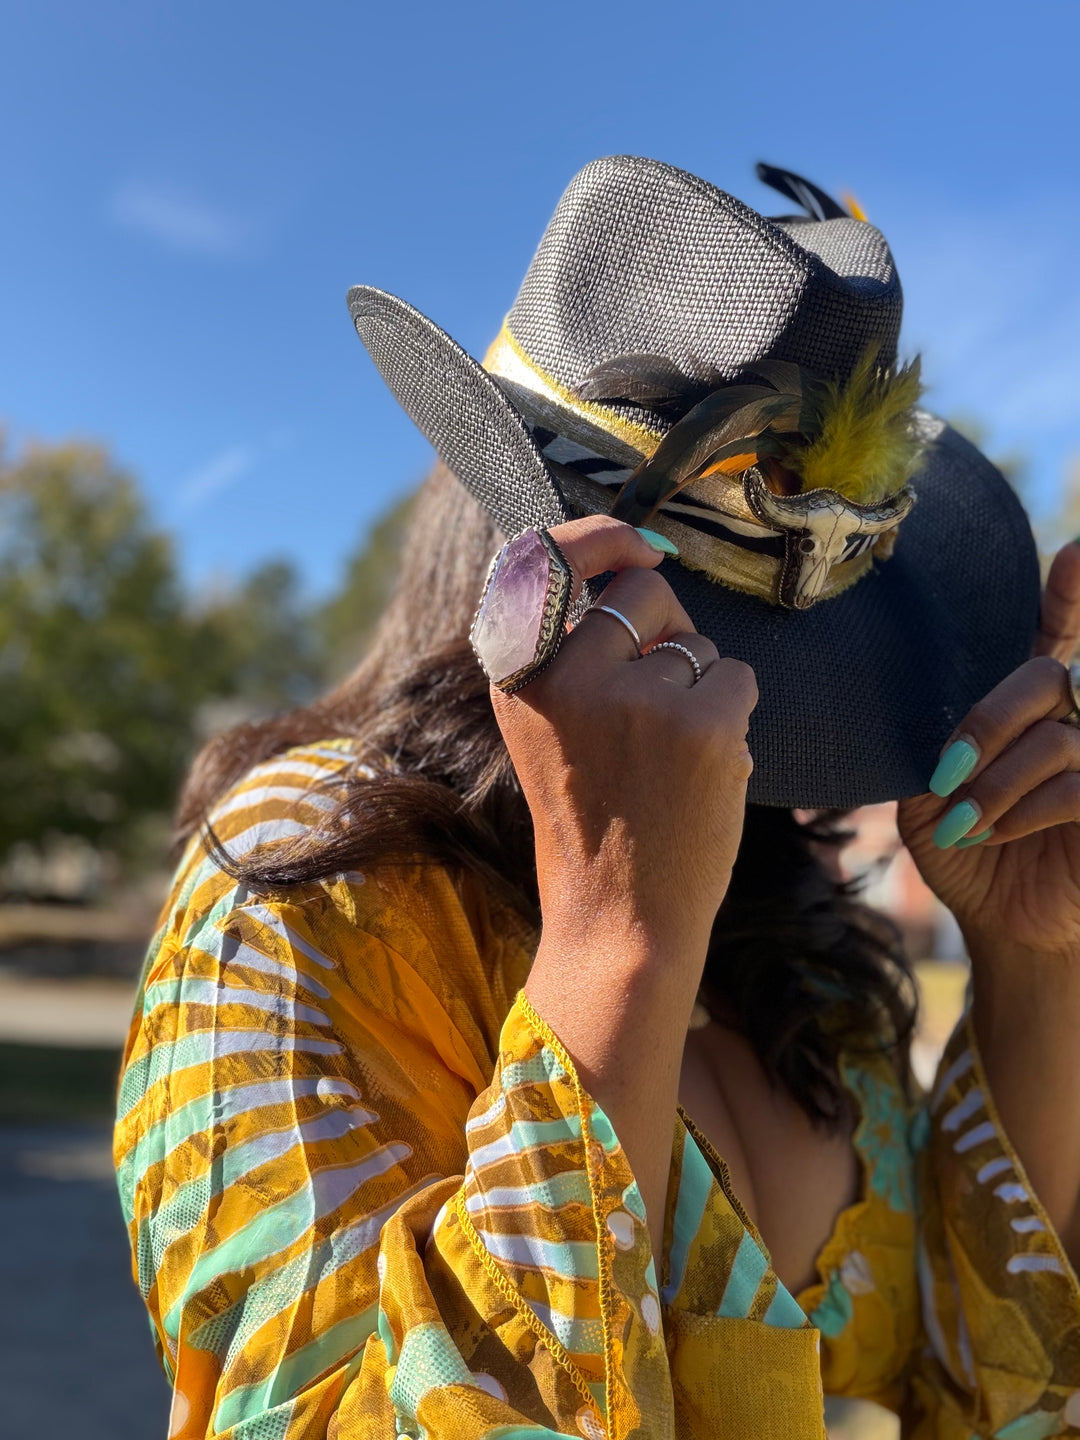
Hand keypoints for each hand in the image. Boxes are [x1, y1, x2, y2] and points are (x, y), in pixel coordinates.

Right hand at [491, 515, 757, 958]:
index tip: (638, 544)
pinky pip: (738, 676)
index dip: (597, 536)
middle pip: (643, 593)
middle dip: (667, 628)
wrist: (620, 920)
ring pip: (697, 640)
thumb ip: (571, 655)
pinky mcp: (704, 723)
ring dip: (700, 683)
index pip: (543, 560)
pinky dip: (734, 716)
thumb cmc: (594, 823)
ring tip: (672, 757)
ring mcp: (639, 698)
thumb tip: (639, 568)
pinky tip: (704, 771)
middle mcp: (571, 676)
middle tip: (659, 703)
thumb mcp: (548, 730)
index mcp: (521, 678)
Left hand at [899, 541, 1079, 959]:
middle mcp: (1071, 720)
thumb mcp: (928, 795)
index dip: (1071, 594)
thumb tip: (935, 729)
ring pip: (1056, 738)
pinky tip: (997, 832)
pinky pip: (1077, 783)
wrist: (998, 920)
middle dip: (986, 724)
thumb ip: (935, 748)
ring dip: (996, 782)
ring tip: (962, 823)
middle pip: (1045, 677)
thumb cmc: (964, 849)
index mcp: (1025, 706)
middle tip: (946, 775)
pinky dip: (1027, 807)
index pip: (1054, 633)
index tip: (1079, 552)